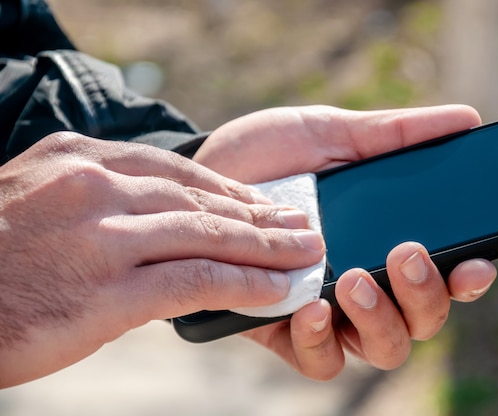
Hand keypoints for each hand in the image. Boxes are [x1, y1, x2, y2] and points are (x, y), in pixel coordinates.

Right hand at [0, 132, 324, 386]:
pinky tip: (273, 288)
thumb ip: (99, 202)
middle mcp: (94, 187)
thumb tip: (156, 221)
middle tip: (300, 224)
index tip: (261, 202)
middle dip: (258, 214)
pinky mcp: (105, 291)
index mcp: (78, 159)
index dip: (229, 188)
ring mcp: (101, 236)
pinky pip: (194, 281)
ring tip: (304, 252)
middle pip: (200, 199)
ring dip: (264, 247)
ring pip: (207, 235)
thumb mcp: (40, 202)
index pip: (176, 169)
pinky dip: (242, 283)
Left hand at [194, 104, 496, 379]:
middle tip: (406, 254)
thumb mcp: (333, 134)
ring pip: (383, 349)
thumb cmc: (275, 156)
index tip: (475, 261)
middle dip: (425, 296)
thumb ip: (396, 134)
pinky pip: (320, 362)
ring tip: (354, 279)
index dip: (469, 277)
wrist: (206, 174)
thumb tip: (466, 118)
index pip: (446, 274)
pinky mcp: (285, 330)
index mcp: (388, 242)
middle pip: (423, 320)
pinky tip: (312, 308)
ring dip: (381, 320)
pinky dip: (324, 342)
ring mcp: (330, 312)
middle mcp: (368, 284)